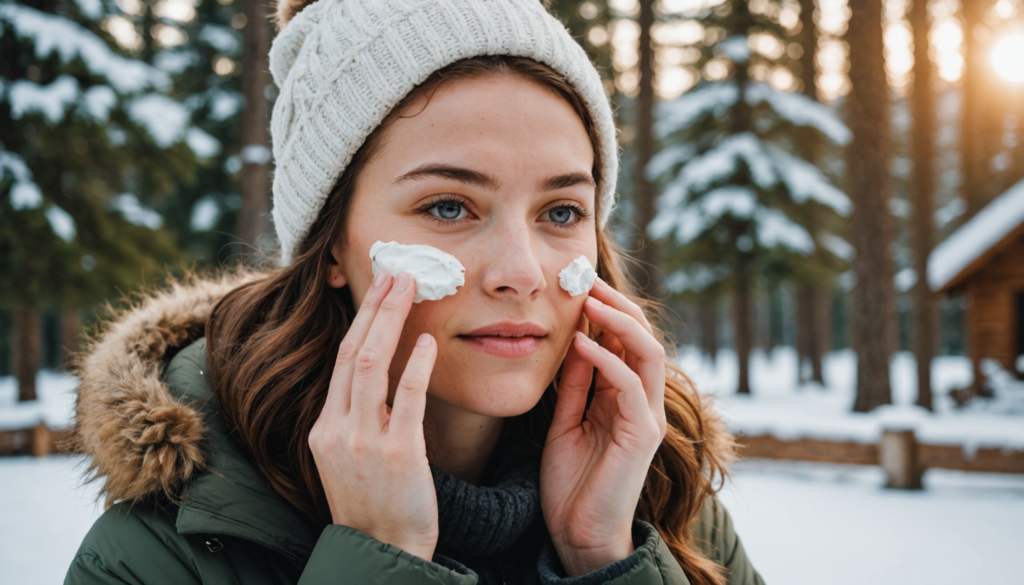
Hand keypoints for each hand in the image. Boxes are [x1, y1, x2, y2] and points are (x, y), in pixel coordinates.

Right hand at [308, 270, 438, 561]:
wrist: (382, 552)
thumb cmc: (375, 504)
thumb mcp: (349, 458)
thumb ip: (357, 417)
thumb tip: (378, 372)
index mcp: (325, 427)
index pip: (341, 358)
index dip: (360, 318)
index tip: (379, 286)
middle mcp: (337, 428)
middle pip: (352, 351)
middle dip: (374, 306)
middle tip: (395, 270)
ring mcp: (364, 441)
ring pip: (370, 365)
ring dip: (390, 320)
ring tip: (409, 286)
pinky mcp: (397, 454)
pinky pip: (406, 400)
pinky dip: (415, 366)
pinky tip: (427, 341)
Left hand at [540, 276, 667, 576]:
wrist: (577, 534)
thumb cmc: (571, 482)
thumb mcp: (567, 420)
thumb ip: (575, 384)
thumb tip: (575, 339)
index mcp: (625, 397)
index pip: (626, 341)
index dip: (606, 311)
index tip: (578, 285)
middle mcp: (643, 402)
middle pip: (643, 338)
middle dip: (618, 305)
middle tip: (587, 280)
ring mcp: (647, 418)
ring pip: (647, 353)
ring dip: (619, 321)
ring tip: (590, 299)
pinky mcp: (642, 436)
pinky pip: (629, 386)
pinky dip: (607, 359)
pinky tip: (582, 343)